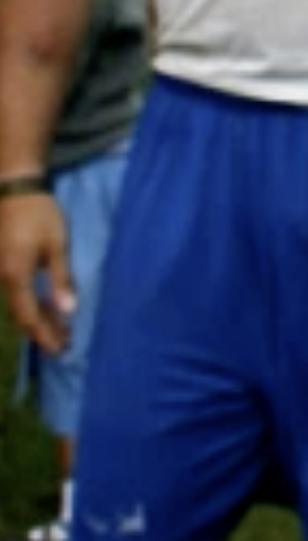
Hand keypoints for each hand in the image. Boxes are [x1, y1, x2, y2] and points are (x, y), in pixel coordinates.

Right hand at [0, 194, 71, 355]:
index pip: (29, 317)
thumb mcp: (57, 245)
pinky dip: (32, 304)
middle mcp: (2, 279)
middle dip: (42, 332)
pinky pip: (15, 293)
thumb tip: (68, 312)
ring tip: (61, 330)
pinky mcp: (3, 265)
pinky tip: (48, 308)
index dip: (44, 336)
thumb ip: (61, 279)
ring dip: (38, 319)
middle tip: (63, 346)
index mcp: (15, 276)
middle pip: (21, 315)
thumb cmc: (39, 215)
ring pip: (17, 305)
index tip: (59, 351)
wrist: (14, 189)